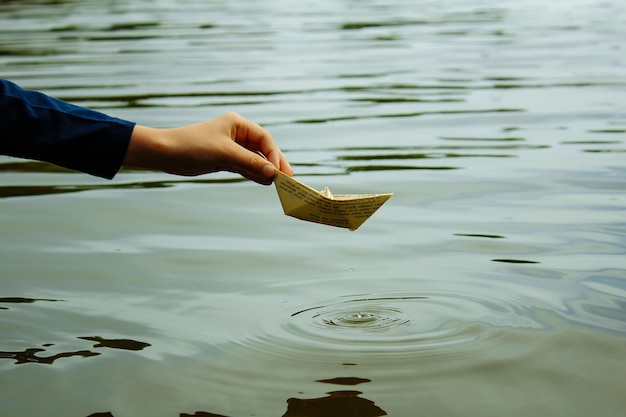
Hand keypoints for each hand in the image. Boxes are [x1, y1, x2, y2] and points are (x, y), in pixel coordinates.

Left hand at [123, 112, 292, 184]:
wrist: (166, 153)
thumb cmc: (192, 145)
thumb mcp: (224, 153)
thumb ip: (250, 162)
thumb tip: (272, 172)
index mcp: (237, 124)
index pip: (264, 138)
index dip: (274, 154)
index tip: (279, 170)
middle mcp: (236, 134)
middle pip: (262, 149)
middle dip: (273, 163)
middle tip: (286, 177)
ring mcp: (230, 148)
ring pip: (254, 159)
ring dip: (265, 170)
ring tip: (278, 183)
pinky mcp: (224, 160)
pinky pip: (245, 167)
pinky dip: (254, 174)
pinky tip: (264, 182)